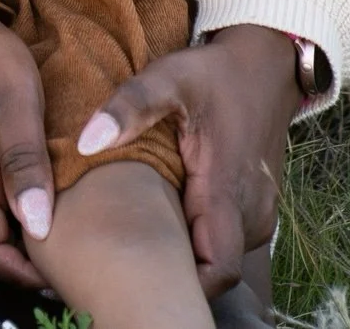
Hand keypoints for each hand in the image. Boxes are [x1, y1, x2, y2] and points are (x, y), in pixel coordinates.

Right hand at [0, 0, 54, 291]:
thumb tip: (39, 226)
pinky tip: (38, 207)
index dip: (25, 275)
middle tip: (69, 265)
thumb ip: (25, 162)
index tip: (64, 273)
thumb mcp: (15, 100)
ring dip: (17, 245)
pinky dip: (8, 221)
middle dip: (24, 268)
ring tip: (60, 241)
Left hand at [73, 24, 296, 295]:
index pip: (217, 270)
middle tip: (118, 254)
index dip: (181, 283)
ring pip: (221, 254)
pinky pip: (227, 238)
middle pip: (214, 268)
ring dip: (184, 252)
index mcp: (227, 189)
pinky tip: (161, 215)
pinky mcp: (257, 206)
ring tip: (134, 233)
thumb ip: (128, 107)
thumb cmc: (212, 73)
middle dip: (172, 270)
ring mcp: (259, 211)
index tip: (135, 274)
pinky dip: (196, 236)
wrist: (263, 65)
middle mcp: (251, 211)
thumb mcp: (167, 77)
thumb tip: (85, 142)